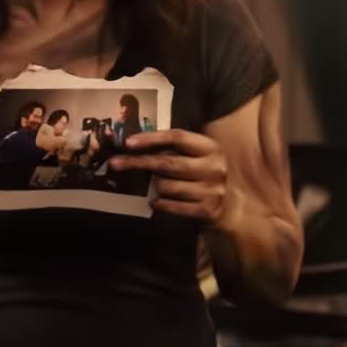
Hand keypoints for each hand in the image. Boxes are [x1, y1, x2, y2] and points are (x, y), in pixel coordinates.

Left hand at [108, 130, 238, 226]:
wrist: (233, 206)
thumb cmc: (204, 175)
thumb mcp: (197, 156)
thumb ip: (174, 149)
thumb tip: (133, 144)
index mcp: (210, 147)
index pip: (177, 137)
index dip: (151, 138)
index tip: (128, 143)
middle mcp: (214, 166)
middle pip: (167, 162)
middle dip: (137, 163)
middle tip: (114, 164)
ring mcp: (212, 190)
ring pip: (166, 186)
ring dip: (155, 187)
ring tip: (156, 187)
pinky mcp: (208, 210)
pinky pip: (172, 206)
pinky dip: (160, 203)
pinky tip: (155, 202)